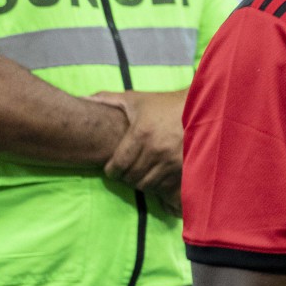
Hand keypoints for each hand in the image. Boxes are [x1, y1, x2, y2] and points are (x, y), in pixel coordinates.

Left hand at [92, 90, 184, 210]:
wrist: (202, 107)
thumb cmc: (166, 104)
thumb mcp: (137, 99)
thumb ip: (108, 99)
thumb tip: (82, 98)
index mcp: (141, 134)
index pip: (118, 165)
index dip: (112, 171)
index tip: (112, 169)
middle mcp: (157, 150)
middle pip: (132, 177)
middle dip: (126, 177)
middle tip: (126, 172)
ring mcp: (173, 161)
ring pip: (149, 185)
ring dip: (143, 182)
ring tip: (141, 175)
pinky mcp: (187, 168)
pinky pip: (167, 188)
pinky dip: (160, 186)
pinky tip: (158, 178)